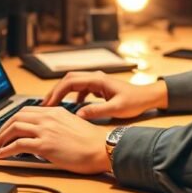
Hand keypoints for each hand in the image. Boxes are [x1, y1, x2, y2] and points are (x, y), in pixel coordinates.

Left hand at [0, 106, 110, 173]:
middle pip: (16, 117)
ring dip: (0, 138)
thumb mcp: (72, 125)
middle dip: (1, 128)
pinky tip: (1, 155)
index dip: (12, 120)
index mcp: (55, 111)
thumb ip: (56, 125)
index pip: (26, 111)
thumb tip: (44, 135)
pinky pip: (18, 144)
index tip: (6, 129)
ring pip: (14, 128)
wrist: (102, 148)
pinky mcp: (45, 145)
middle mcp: (48, 117)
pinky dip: (5, 150)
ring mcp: (46, 130)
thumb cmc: (92, 142)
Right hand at [42, 71, 167, 119]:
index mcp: (98, 80)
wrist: (147, 97)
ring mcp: (96, 81)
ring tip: (54, 106)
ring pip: (73, 83)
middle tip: (44, 105)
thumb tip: (79, 114)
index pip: (70, 82)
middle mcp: (95, 77)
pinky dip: (72, 96)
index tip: (48, 104)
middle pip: (68, 80)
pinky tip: (73, 107)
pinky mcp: (98, 87)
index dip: (57, 92)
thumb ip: (97, 111)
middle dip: (55, 91)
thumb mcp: (116, 108)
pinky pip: (80, 89)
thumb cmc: (135, 101)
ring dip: (62, 93)